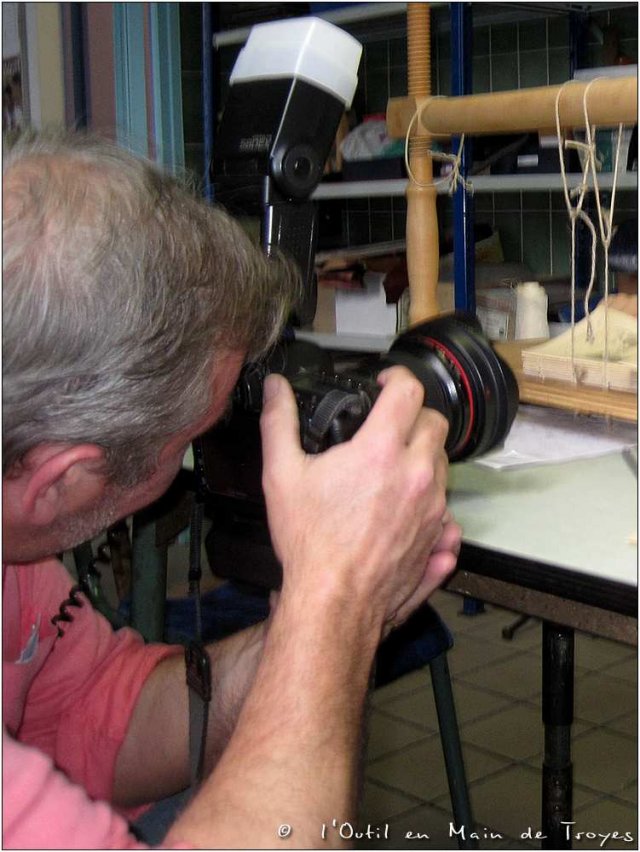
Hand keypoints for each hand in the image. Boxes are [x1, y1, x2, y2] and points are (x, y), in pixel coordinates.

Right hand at [259, 366, 455, 635]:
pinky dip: (432, 496)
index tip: (385, 383)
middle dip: (414, 414)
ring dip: (424, 453)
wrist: (334, 601)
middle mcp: (415, 474)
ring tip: (393, 465)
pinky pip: (448, 503)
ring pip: (444, 461)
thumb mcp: (281, 474)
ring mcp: (433, 506)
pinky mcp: (437, 535)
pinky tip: (407, 504)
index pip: (408, 391)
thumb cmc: (311, 542)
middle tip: (390, 424)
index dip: (397, 377)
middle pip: (435, 422)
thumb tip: (274, 388)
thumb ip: (278, 422)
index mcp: (381, 450)